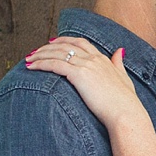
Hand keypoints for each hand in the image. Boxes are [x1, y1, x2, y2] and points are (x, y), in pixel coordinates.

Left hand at [23, 36, 140, 128]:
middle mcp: (93, 59)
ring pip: (57, 53)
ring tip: (29, 59)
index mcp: (103, 59)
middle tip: (35, 51)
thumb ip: (119, 64)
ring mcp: (86, 65)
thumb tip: (119, 51)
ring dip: (40, 54)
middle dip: (48, 46)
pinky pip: (55, 64)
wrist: (126, 114)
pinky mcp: (79, 75)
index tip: (53, 42)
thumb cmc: (127, 104)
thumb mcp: (125, 79)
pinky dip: (41, 63)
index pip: (80, 43)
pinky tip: (32, 67)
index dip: (65, 41)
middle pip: (65, 45)